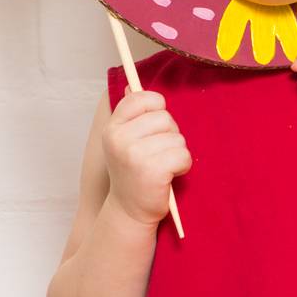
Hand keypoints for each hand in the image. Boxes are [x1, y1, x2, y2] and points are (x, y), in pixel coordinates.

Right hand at [102, 88, 191, 228]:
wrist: (129, 211)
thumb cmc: (133, 173)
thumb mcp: (124, 141)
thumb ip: (129, 114)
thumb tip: (131, 85)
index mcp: (112, 128)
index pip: (140, 98)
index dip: (155, 108)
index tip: (153, 127)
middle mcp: (120, 139)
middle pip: (164, 117)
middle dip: (169, 135)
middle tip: (157, 154)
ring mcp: (135, 154)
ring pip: (177, 137)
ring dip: (176, 152)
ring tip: (162, 167)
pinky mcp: (153, 170)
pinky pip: (183, 154)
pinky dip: (182, 166)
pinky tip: (169, 176)